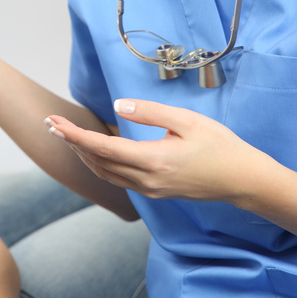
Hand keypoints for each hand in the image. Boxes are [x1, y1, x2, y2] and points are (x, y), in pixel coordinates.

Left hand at [45, 99, 277, 206]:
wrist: (243, 181)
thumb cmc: (220, 146)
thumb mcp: (187, 121)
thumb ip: (150, 112)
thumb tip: (117, 106)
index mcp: (153, 161)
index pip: (102, 148)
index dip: (74, 135)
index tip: (54, 123)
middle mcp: (147, 180)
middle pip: (97, 163)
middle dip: (72, 143)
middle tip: (52, 124)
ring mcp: (151, 190)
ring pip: (106, 174)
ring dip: (84, 155)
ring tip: (68, 135)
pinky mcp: (156, 192)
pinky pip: (119, 179)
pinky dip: (102, 163)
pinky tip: (98, 150)